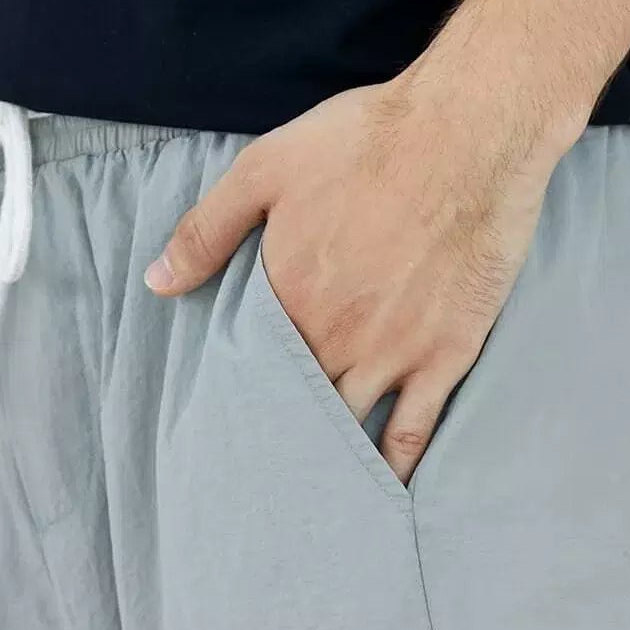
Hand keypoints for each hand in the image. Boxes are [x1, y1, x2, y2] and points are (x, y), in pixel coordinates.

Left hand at [145, 75, 562, 481]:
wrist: (472, 130)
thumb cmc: (368, 139)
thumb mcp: (267, 167)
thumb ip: (207, 230)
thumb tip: (157, 283)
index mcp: (287, 297)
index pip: (247, 368)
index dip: (233, 396)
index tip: (218, 422)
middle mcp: (335, 338)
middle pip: (291, 408)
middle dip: (272, 438)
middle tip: (252, 473)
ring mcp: (392, 354)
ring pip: (345, 429)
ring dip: (320, 462)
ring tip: (299, 498)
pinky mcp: (444, 357)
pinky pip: (413, 432)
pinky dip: (391, 468)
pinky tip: (375, 494)